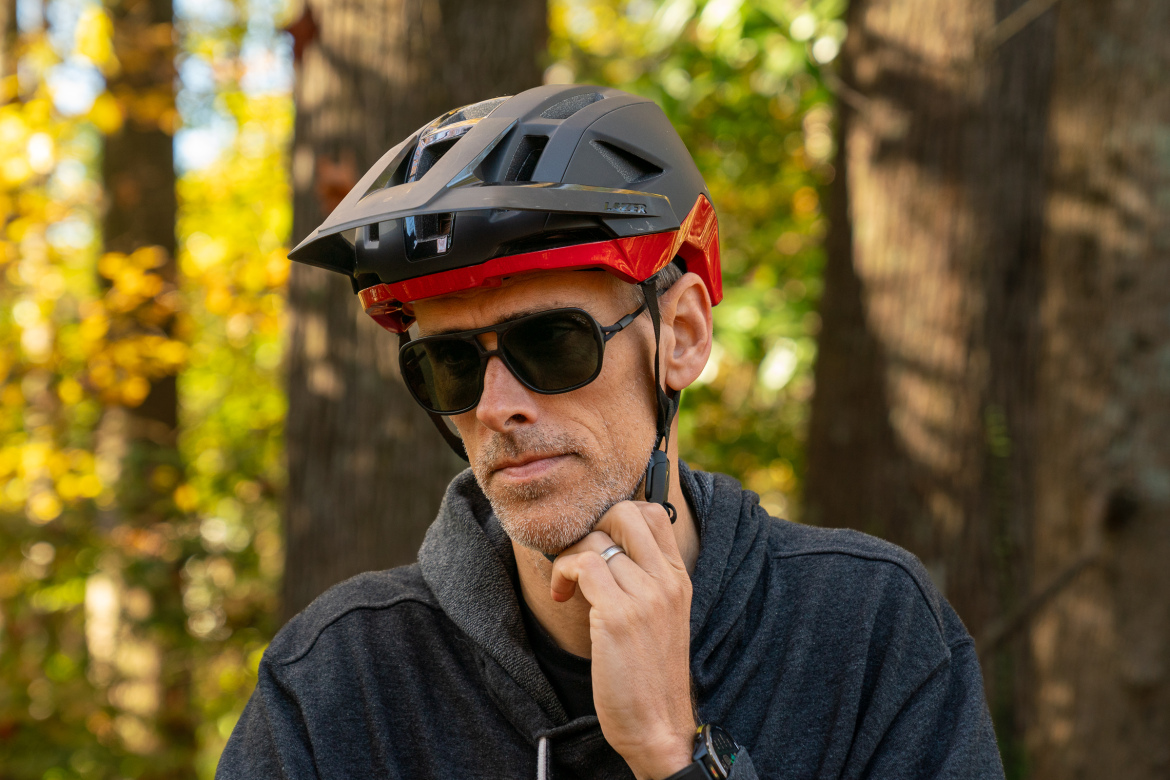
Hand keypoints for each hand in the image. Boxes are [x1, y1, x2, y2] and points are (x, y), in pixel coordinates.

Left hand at [549, 501, 695, 779]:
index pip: (654, 513)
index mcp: (679, 579)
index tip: (599, 545)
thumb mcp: (660, 619)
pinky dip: (564, 572)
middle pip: (626, 512)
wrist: (658, 726)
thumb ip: (645, 583)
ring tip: (566, 587)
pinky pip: (583, 564)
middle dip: (592, 526)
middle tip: (581, 558)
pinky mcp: (619, 615)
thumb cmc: (650, 677)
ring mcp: (645, 596)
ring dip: (569, 557)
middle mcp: (666, 581)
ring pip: (595, 540)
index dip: (617, 518)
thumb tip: (606, 550)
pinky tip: (562, 596)